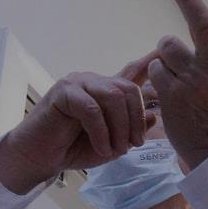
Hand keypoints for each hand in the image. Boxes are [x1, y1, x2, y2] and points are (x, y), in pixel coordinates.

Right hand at [0, 52, 157, 193]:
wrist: (41, 157)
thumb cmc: (75, 149)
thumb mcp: (112, 144)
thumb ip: (131, 130)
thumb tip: (154, 116)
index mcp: (107, 90)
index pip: (131, 73)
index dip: (149, 62)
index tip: (166, 51)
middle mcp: (94, 82)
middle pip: (129, 89)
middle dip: (136, 120)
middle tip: (134, 144)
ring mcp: (78, 83)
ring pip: (113, 97)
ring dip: (120, 127)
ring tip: (116, 149)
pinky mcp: (63, 92)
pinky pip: (92, 109)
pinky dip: (101, 132)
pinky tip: (101, 147)